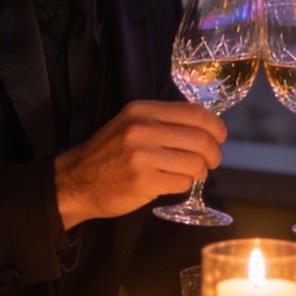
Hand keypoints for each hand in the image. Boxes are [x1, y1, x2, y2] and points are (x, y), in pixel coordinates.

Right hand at [55, 101, 225, 228]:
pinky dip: (184, 185)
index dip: (215, 127)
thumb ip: (163, 121)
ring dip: (200, 172)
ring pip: (195, 163)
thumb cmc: (109, 153)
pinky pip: (182, 182)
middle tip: (212, 161)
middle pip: (201, 139)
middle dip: (214, 153)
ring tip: (193, 173)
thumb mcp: (131, 124)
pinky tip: (174, 183)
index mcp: (143, 110)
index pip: (195, 113)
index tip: (219, 137)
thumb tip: (205, 126)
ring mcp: (142, 156)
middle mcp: (143, 129)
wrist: (76, 181)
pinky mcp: (143, 181)